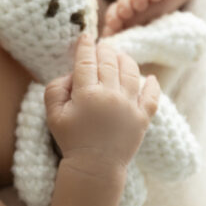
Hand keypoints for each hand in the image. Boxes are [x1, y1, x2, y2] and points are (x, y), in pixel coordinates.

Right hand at [44, 33, 159, 173]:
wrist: (95, 168)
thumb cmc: (71, 140)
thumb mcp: (52, 114)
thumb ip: (55, 88)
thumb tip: (72, 74)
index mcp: (87, 93)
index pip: (86, 60)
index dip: (85, 45)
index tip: (86, 37)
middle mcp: (111, 95)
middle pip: (109, 61)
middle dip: (104, 50)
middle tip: (102, 46)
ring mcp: (129, 106)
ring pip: (131, 72)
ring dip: (125, 59)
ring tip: (120, 56)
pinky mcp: (143, 118)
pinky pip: (152, 95)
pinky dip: (152, 83)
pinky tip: (149, 77)